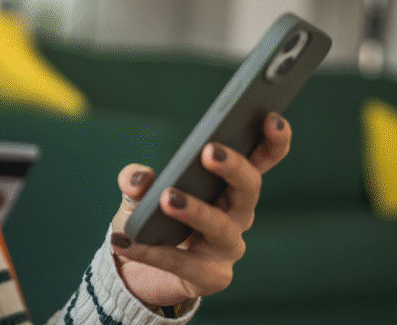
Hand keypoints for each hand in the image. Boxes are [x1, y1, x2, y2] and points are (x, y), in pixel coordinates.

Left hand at [108, 113, 291, 308]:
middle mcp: (237, 215)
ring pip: (221, 227)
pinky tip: (123, 240)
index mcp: (228, 186)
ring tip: (166, 197)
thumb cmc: (149, 220)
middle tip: (209, 151)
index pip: (262, 160)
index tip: (270, 117)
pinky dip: (150, 251)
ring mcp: (227, 248)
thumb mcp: (138, 193)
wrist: (135, 269)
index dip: (273, 140)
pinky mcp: (210, 277)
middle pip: (249, 188)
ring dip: (196, 210)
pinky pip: (181, 262)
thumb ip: (136, 179)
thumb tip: (141, 178)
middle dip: (233, 167)